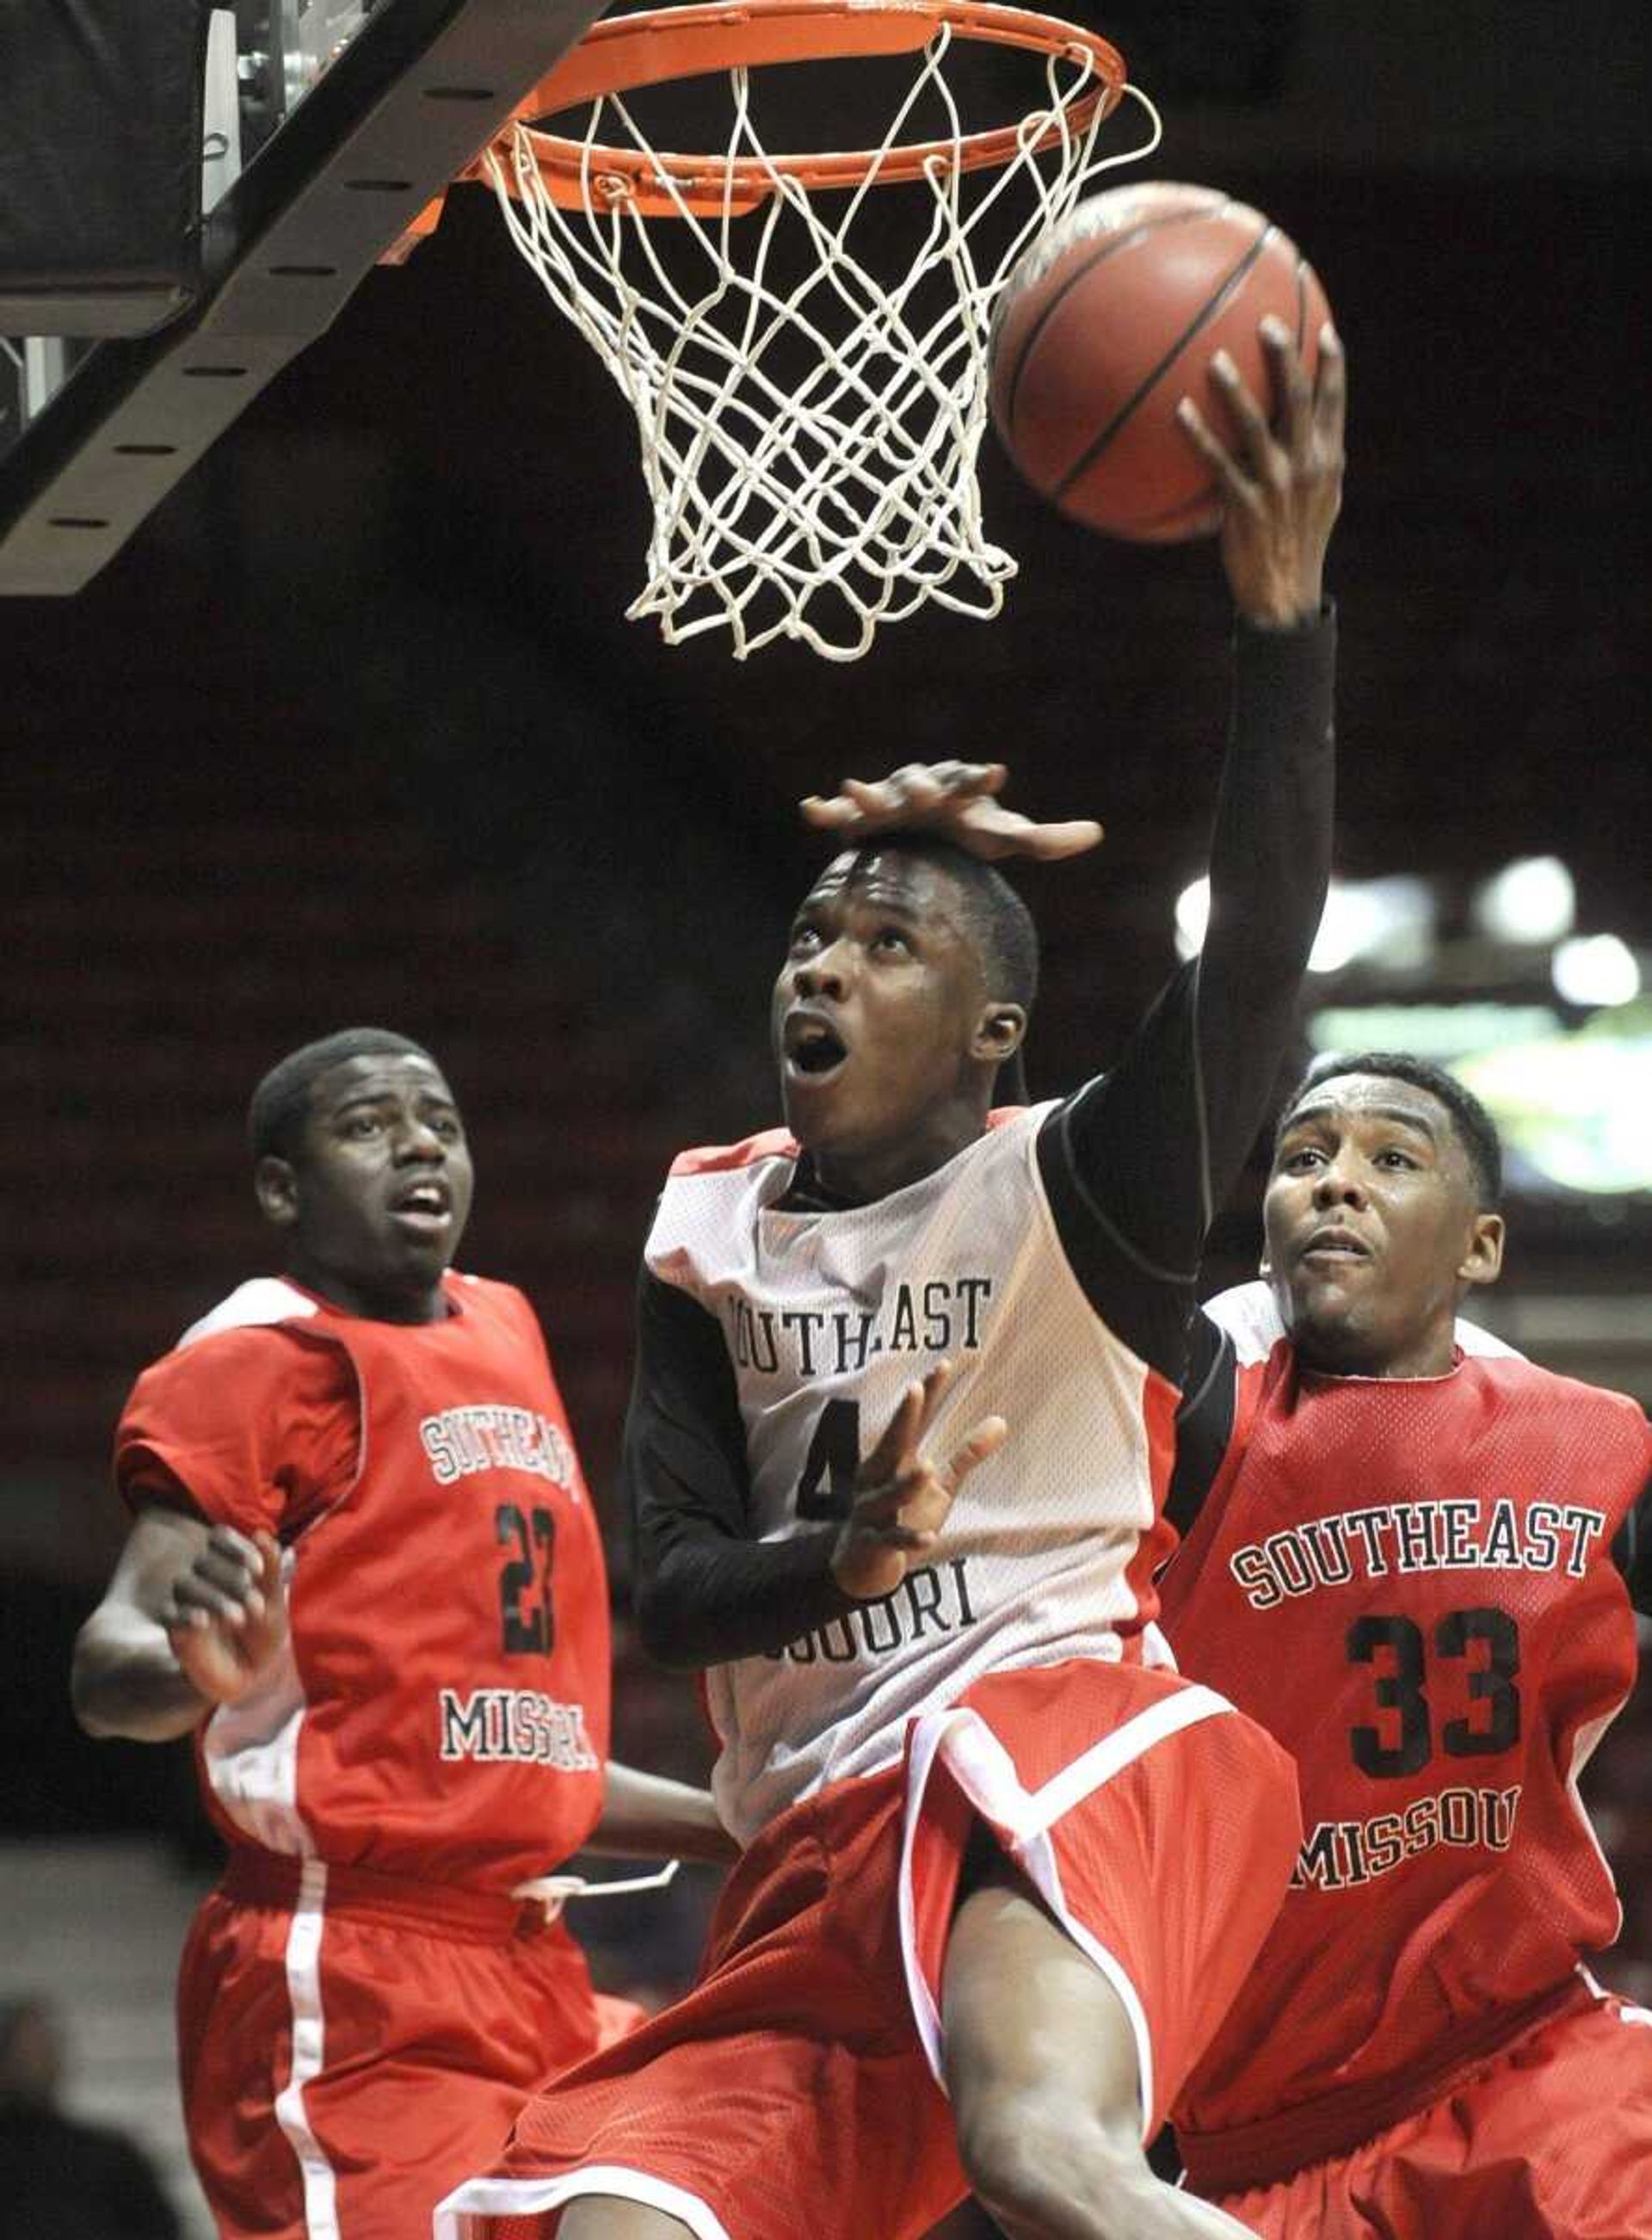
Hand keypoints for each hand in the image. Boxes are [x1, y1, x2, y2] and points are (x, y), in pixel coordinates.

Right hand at [161, 1527, 287, 1706]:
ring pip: (186, 1585)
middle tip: (257, 1605)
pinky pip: (169, 1615)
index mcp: (228, 1563)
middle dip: (232, 1579)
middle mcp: (203, 1578)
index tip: (258, 1570)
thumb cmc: (265, 1631)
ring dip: (214, 1598)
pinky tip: (205, 1622)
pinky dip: (187, 1615)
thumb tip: (262, 1533)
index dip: (236, 1548)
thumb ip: (272, 1568)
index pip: (219, 1538)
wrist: (255, 1674)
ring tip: (240, 1619)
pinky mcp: (175, 1629)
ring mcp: (187, 1603)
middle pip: (204, 1562)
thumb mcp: (275, 1600)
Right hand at [801, 762, 1101, 863]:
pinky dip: (825, 811)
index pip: (972, 781)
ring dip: (867, 792)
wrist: (919, 828)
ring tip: (852, 790)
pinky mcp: (858, 819)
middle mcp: (921, 789)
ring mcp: (887, 800)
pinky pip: (839, 814)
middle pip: (922, 781)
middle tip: (924, 792)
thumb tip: (1096, 834)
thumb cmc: (966, 829)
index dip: (982, 778)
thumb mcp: (1004, 837)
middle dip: (922, 785)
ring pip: (877, 792)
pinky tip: (810, 808)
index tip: (999, 775)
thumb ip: (1045, 840)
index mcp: (958, 790)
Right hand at [830, 1362, 1007, 1600]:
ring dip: (907, 1482)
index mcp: (895, 1460)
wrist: (860, 1564)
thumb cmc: (903, 1515)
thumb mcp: (940, 1484)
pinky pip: (893, 1541)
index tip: (945, 1364)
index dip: (928, 1394)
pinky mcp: (875, 1544)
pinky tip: (929, 1538)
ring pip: (889, 1494)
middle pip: (893, 1444)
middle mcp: (879, 1479)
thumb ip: (967, 1454)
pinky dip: (910, 1540)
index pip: (913, 1421)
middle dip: (903, 1418)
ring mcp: (874, 1512)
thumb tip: (1002, 1421)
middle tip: (915, 1389)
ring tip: (928, 1467)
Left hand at [1176, 317, 1344, 627]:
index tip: (1322, 327)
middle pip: (1298, 400)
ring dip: (1236, 390)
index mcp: (1329, 460)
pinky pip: (1219, 463)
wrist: (1286, 593)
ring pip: (1257, 426)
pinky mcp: (1246, 506)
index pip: (1334, 401)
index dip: (1332, 362)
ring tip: (1215, 361)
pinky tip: (1180, 413)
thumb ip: (1311, 461)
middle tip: (1267, 322)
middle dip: (1285, 358)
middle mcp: (1308, 465)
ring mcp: (1277, 485)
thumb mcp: (1319, 499)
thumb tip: (1294, 429)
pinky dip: (1199, 436)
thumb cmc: (1297, 542)